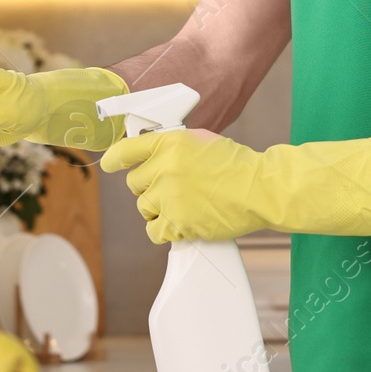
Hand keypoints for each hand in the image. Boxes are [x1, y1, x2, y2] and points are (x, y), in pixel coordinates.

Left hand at [100, 129, 370, 244]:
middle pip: (134, 184)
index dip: (113, 159)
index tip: (109, 164)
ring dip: (158, 209)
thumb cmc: (236, 164)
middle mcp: (165, 168)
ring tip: (183, 205)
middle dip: (148, 187)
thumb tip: (146, 152)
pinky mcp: (177, 223)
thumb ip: (170, 145)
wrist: (261, 189)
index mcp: (169, 143)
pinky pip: (153, 231)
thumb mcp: (200, 140)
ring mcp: (169, 197)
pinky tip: (181, 222)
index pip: (126, 150)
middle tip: (171, 188)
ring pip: (143, 208)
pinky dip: (165, 230)